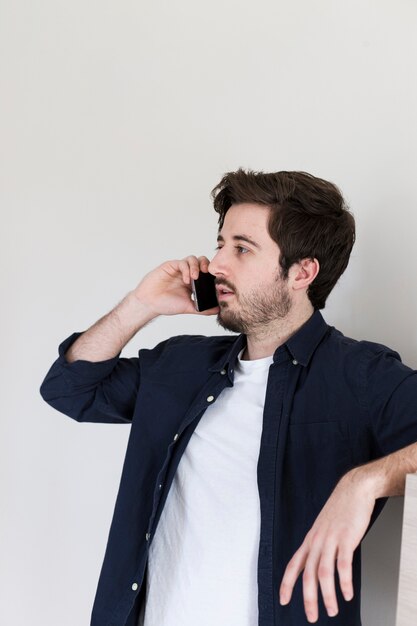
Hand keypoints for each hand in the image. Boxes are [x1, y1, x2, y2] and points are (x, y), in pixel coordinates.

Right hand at [132, 255, 218, 317]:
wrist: (149, 303)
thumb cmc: (166, 304)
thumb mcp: (188, 307)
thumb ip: (203, 309)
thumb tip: (218, 310)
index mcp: (192, 283)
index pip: (206, 273)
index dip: (211, 274)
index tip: (215, 281)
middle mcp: (186, 274)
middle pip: (201, 261)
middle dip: (206, 265)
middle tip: (207, 274)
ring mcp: (179, 269)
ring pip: (192, 259)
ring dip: (196, 266)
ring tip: (195, 278)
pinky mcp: (170, 266)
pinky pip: (182, 263)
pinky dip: (187, 269)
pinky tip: (186, 280)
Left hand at [279, 470, 375, 621]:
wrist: (354, 489)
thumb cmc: (340, 509)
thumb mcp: (323, 527)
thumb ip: (320, 545)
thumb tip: (319, 565)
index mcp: (310, 539)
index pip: (293, 564)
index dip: (287, 583)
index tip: (283, 600)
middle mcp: (317, 540)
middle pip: (308, 574)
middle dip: (308, 598)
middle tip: (311, 616)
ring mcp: (331, 539)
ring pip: (324, 572)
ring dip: (327, 595)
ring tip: (332, 610)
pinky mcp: (347, 538)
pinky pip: (344, 564)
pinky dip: (344, 582)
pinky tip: (347, 593)